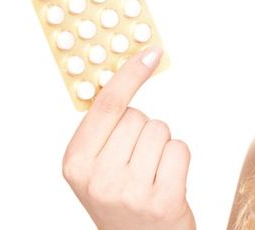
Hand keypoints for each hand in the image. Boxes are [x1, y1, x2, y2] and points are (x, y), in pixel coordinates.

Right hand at [61, 46, 194, 229]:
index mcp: (75, 163)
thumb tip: (127, 74)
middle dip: (143, 131)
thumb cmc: (121, 200)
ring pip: (161, 130)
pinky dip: (178, 160)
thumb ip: (104, 129)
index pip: (107, 105)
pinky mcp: (162, 201)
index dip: (130, 75)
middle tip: (137, 163)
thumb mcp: (96, 168)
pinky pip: (179, 149)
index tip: (150, 53)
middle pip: (139, 116)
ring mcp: (130, 191)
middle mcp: (98, 178)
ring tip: (151, 174)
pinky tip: (166, 183)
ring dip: (162, 146)